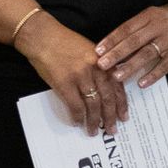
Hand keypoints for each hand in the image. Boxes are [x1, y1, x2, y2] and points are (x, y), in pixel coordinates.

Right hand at [16, 13, 126, 136]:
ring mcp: (80, 76)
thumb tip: (106, 89)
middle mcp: (96, 69)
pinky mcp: (65, 83)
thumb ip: (100, 67)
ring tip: (94, 131)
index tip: (124, 116)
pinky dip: (78, 116)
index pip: (117, 86)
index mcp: (103, 61)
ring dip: (94, 121)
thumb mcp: (90, 50)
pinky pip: (75, 105)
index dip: (121, 103)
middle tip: (113, 129)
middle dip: (111, 116)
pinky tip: (78, 122)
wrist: (43, 37)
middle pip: (108, 98)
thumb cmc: (65, 42)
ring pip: (93, 104)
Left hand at [95, 2, 167, 89]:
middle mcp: (159, 26)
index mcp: (149, 15)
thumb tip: (113, 48)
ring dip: (131, 66)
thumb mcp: (152, 17)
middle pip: (134, 41)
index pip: (127, 28)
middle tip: (101, 65)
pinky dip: (152, 75)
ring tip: (116, 76)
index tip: (97, 51)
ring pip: (148, 54)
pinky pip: (165, 66)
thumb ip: (136, 30)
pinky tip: (141, 84)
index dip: (112, 39)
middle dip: (117, 53)